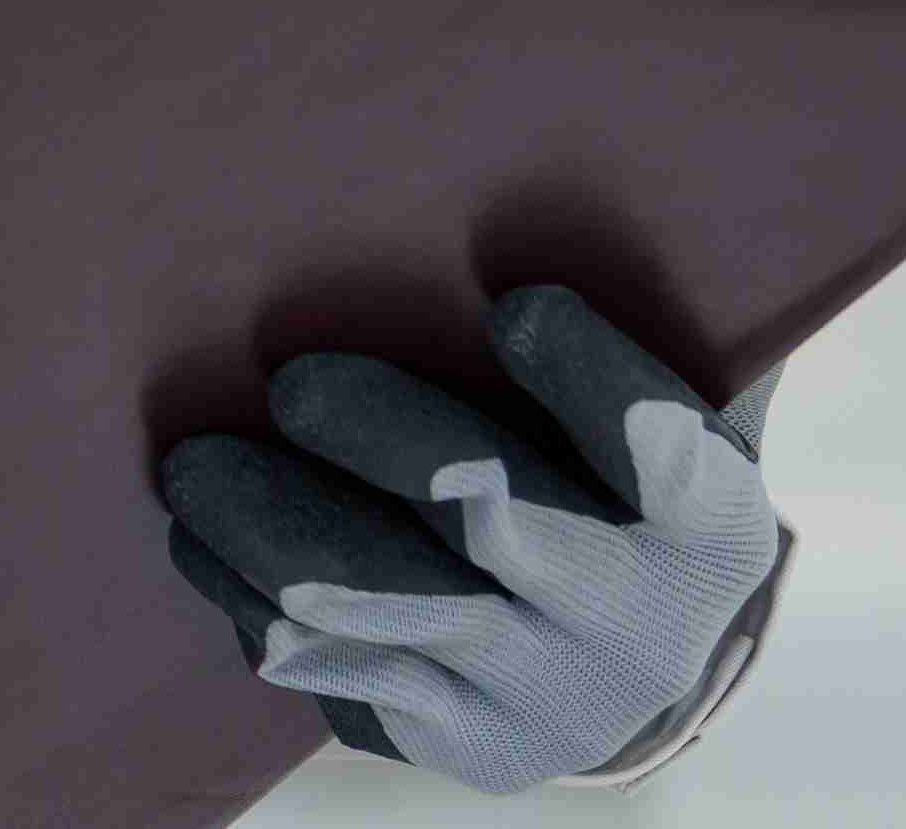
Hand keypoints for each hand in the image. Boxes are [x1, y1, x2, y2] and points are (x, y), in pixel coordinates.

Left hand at [153, 287, 787, 793]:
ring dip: (274, 531)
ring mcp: (547, 700)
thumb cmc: (613, 473)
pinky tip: (207, 543)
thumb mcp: (661, 398)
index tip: (512, 304)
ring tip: (196, 467)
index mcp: (710, 519)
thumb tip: (514, 159)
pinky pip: (339, 676)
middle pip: (497, 519)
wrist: (631, 655)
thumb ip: (625, 317)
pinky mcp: (459, 745)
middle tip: (292, 383)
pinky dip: (257, 604)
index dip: (591, 377)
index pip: (661, 445)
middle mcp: (641, 624)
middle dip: (383, 442)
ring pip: (387, 610)